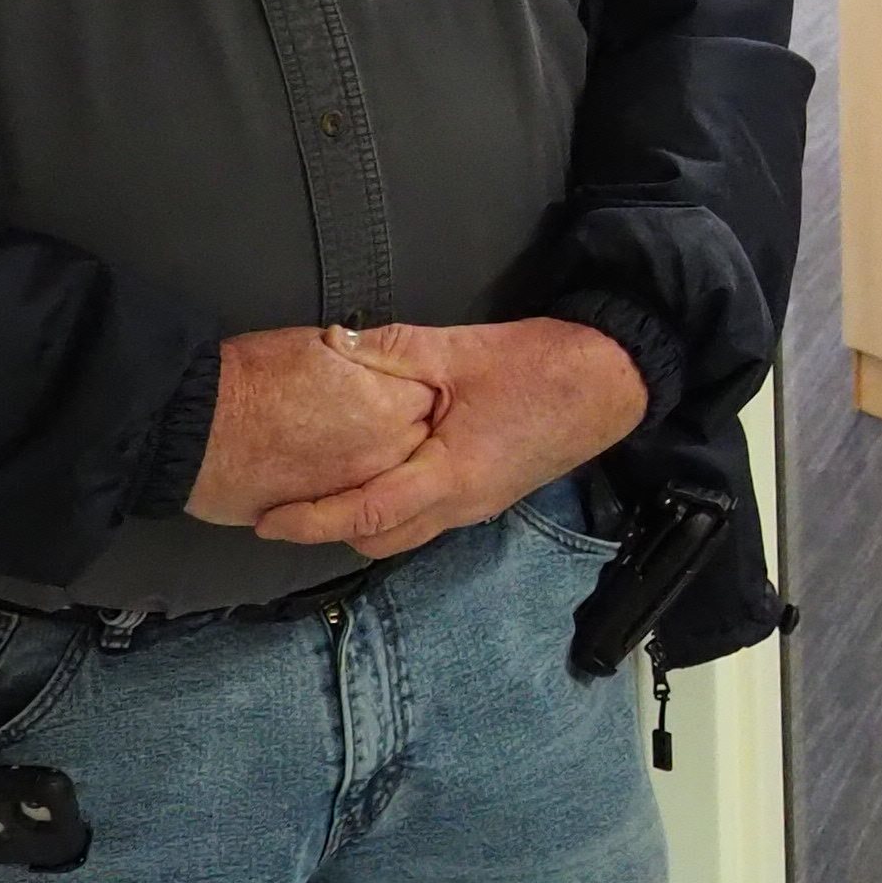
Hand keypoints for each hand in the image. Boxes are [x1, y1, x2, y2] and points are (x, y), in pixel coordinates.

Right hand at [186, 326, 437, 526]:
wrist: (194, 429)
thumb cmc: (250, 378)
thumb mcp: (318, 348)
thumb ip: (361, 360)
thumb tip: (370, 360)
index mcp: (389, 403)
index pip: (430, 396)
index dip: (411, 388)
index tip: (396, 384)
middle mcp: (386, 452)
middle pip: (418, 441)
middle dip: (405, 427)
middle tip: (372, 415)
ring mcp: (358, 489)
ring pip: (390, 477)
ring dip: (380, 462)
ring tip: (348, 443)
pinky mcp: (326, 514)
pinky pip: (356, 501)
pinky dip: (350, 488)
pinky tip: (328, 468)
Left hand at [251, 318, 648, 558]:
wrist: (614, 380)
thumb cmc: (542, 367)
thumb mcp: (462, 349)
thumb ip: (394, 348)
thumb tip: (334, 342)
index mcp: (450, 475)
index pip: (366, 514)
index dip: (311, 520)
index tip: (267, 521)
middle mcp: (461, 504)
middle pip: (380, 541)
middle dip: (330, 532)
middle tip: (288, 507)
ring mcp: (479, 505)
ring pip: (405, 535)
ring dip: (363, 524)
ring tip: (326, 495)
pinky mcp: (491, 494)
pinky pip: (429, 518)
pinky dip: (393, 510)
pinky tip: (381, 477)